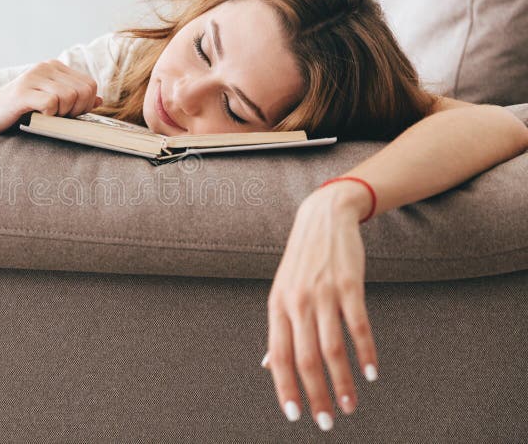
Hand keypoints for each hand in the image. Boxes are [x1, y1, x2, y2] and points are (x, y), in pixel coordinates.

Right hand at [0, 59, 102, 134]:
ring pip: (69, 97)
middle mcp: (45, 67)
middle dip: (76, 111)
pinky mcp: (22, 92)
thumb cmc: (17, 111)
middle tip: (57, 118)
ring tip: (45, 116)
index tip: (69, 114)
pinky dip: (49, 116)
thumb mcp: (49, 103)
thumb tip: (100, 100)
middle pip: (83, 91)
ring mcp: (33, 77)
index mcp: (54, 67)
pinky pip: (51, 103)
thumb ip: (73, 100)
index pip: (89, 85)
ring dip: (61, 114)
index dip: (85, 105)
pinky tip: (37, 116)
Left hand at [260, 186, 378, 431]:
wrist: (323, 218)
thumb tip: (268, 366)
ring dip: (343, 383)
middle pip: (306, 359)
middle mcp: (297, 303)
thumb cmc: (301, 263)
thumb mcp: (281, 293)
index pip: (278, 356)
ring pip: (332, 349)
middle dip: (316, 395)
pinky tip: (371, 374)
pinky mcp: (349, 285)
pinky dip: (366, 353)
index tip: (295, 415)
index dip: (285, 388)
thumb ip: (279, 330)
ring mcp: (323, 294)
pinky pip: (358, 326)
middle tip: (327, 422)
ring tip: (350, 406)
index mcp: (277, 307)